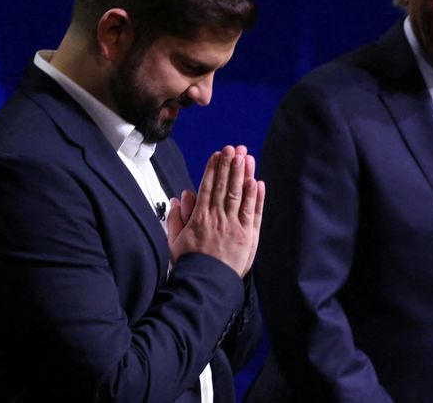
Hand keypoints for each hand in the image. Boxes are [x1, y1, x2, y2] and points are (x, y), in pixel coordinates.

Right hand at [168, 145, 264, 276]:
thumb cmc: (190, 265)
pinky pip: (253, 212)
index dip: (213, 168)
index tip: (217, 154)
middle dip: (229, 165)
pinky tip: (257, 182)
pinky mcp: (248, 236)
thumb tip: (179, 199)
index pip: (208, 186)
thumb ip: (176, 219)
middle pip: (225, 185)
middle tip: (234, 148)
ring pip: (239, 194)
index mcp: (200, 217)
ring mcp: (234, 226)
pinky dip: (256, 197)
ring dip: (243, 174)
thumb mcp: (175, 241)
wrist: (205, 285)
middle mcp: (218, 218)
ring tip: (246, 157)